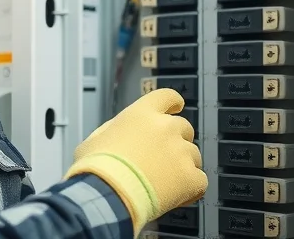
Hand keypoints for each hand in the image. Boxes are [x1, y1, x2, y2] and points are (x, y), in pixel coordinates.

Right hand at [64, 88, 207, 234]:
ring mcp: (180, 151)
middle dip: (176, 141)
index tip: (176, 107)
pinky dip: (191, 189)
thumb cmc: (97, 169)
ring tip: (165, 182)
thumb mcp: (93, 140)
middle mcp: (165, 127)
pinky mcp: (190, 176)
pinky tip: (177, 196)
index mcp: (142, 114)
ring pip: (193, 155)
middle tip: (162, 159)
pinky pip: (200, 181)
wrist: (108, 193)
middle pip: (184, 128)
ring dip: (183, 166)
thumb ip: (112, 131)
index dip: (173, 103)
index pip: (167, 97)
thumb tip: (117, 135)